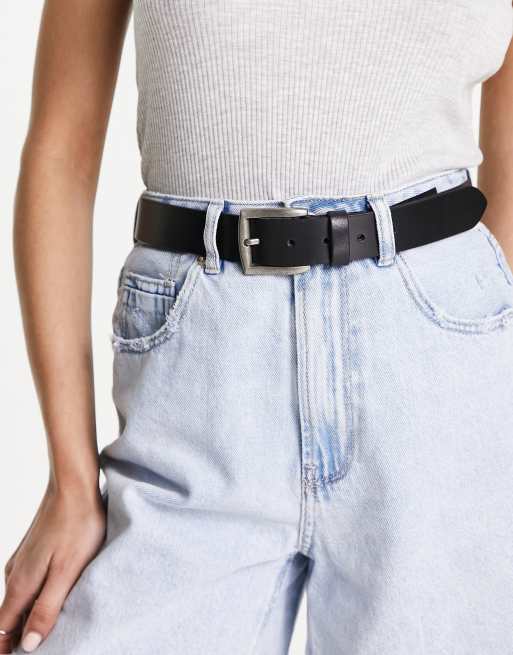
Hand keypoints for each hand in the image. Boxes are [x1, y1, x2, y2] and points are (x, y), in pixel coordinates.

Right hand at [0, 481, 105, 652]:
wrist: (74, 485)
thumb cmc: (77, 527)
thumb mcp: (67, 572)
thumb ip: (46, 608)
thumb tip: (26, 646)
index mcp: (20, 585)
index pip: (2, 629)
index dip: (6, 649)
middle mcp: (15, 574)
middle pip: (8, 617)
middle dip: (15, 637)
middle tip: (40, 649)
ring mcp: (23, 560)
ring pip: (18, 599)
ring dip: (26, 617)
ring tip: (44, 631)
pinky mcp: (34, 549)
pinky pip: (28, 582)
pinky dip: (34, 597)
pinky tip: (50, 598)